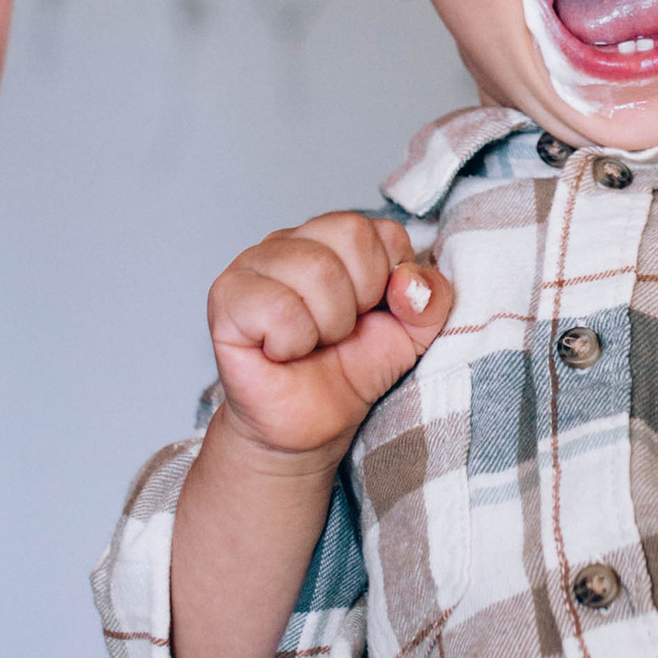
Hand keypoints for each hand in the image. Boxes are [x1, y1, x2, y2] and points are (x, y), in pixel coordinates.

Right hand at [208, 213, 454, 465]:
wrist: (310, 427)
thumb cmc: (350, 371)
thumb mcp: (412, 333)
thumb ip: (431, 298)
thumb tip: (408, 280)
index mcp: (332, 237)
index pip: (382, 230)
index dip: (388, 281)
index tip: (371, 313)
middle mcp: (289, 240)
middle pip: (351, 236)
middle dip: (359, 302)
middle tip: (338, 332)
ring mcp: (251, 264)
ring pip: (316, 270)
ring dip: (327, 326)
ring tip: (312, 343)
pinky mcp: (225, 299)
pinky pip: (279, 308)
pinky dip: (292, 342)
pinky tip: (282, 352)